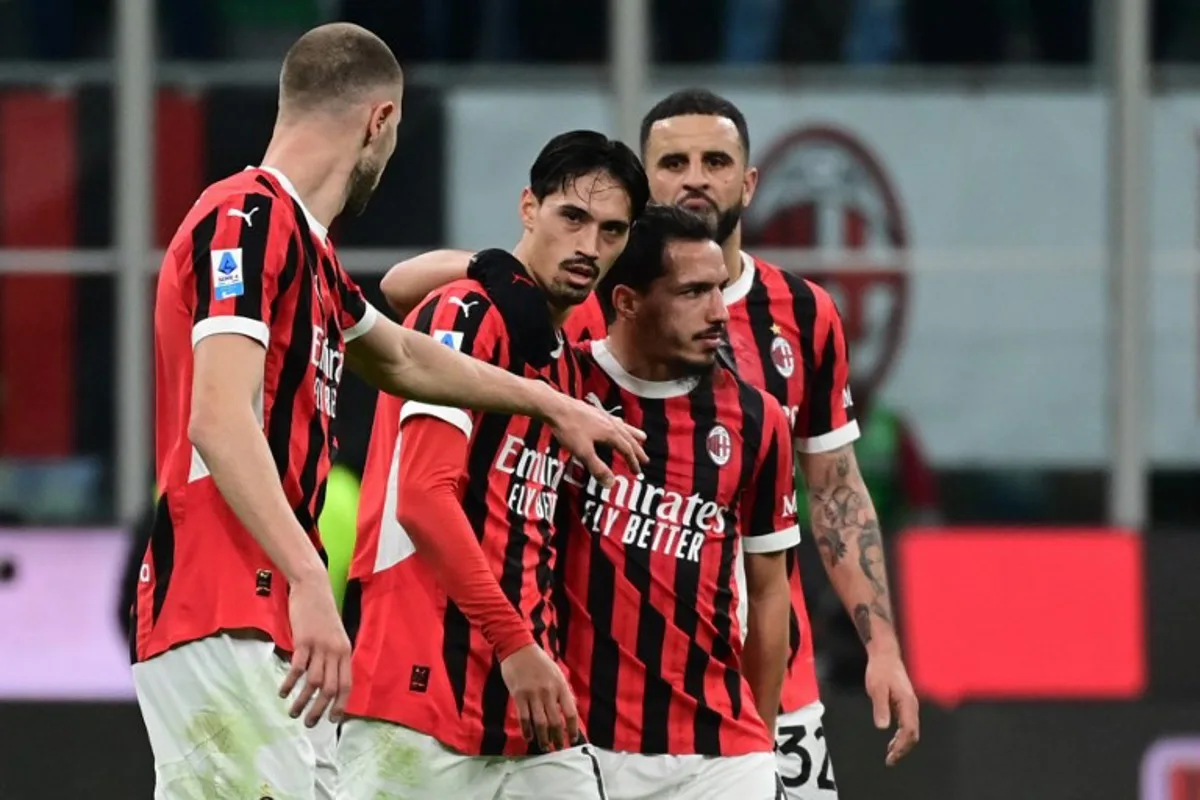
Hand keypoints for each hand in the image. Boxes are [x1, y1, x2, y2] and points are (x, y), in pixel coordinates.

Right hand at [279, 571, 352, 727]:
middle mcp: (335, 651)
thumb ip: (332, 656)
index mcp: (345, 651)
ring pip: (314, 682)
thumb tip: (326, 680)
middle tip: (310, 723)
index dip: (340, 704)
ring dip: (303, 701)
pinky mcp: (304, 641)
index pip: (347, 684)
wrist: (313, 588)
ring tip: (293, 712)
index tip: (333, 720)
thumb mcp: (334, 635)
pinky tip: (282, 692)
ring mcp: (320, 646)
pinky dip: (289, 683)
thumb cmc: (322, 612)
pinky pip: (297, 668)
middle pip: (331, 688)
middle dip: (320, 709)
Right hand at [500, 644, 578, 751]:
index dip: (572, 729)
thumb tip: (570, 710)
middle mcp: (548, 692)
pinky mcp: (519, 695)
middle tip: (557, 748)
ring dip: (543, 738)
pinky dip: (527, 730)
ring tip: (544, 747)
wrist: (518, 648)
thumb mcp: (557, 673)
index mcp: (560, 686)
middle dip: (558, 738)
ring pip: (540, 723)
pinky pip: (524, 717)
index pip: (570, 712)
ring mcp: (533, 694)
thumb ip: (563, 691)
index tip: (572, 739)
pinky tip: (529, 737)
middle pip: (555, 721)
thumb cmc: (539, 661)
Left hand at [542, 389, 646, 485]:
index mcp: (611, 434)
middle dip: (637, 450)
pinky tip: (616, 423)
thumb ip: (597, 468)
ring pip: (623, 427)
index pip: (626, 450)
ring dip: (633, 434)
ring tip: (642, 437)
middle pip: (628, 438)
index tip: (637, 472)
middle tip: (645, 459)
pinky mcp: (594, 412)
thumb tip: (611, 484)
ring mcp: (602, 416)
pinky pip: (613, 420)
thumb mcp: (583, 453)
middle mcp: (610, 423)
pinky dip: (620, 425)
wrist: (556, 407)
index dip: (633, 462)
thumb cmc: (569, 429)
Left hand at [864, 650, 918, 765]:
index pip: (909, 731)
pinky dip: (901, 736)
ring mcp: (910, 705)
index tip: (891, 757)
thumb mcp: (876, 688)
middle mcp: (912, 706)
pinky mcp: (905, 704)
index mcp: (908, 703)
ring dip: (902, 744)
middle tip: (890, 761)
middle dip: (903, 749)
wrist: (884, 655)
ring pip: (911, 730)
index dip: (901, 746)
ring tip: (890, 756)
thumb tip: (882, 727)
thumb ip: (880, 707)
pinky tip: (891, 742)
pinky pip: (907, 725)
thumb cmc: (880, 670)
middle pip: (913, 734)